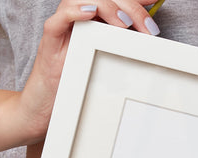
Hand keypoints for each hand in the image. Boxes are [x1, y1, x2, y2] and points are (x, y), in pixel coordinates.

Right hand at [9, 0, 156, 144]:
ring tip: (125, 22)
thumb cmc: (74, 86)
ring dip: (107, 6)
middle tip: (148, 28)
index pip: (113, 0)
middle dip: (130, 8)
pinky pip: (59, 20)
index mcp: (90, 22)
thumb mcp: (103, 66)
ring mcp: (62, 29)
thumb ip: (120, 50)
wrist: (43, 106)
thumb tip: (146, 42)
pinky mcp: (50, 43)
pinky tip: (91, 12)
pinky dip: (74, 12)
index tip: (154, 1)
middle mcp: (76, 20)